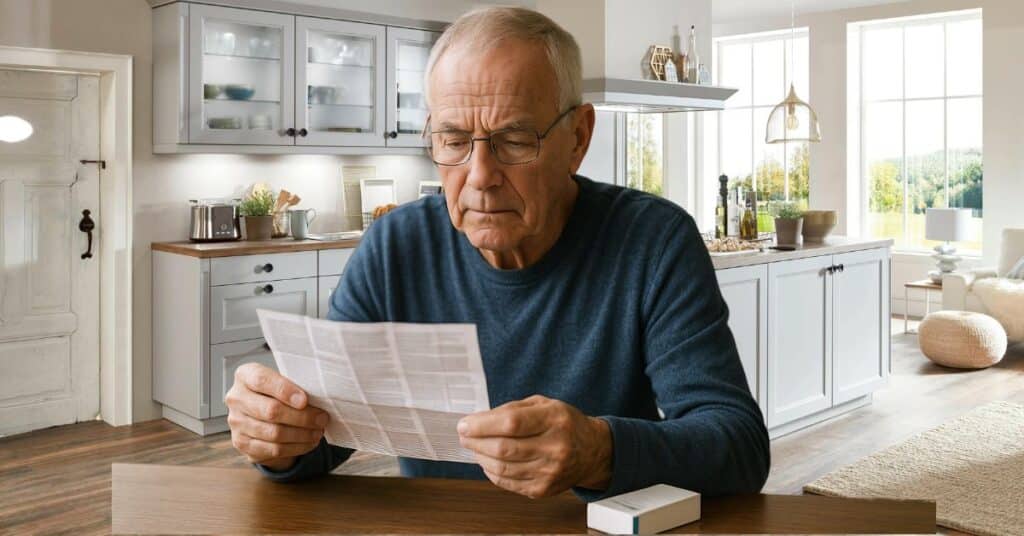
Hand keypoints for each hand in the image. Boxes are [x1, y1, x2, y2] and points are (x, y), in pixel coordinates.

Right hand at [225, 363, 327, 471]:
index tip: (305, 400)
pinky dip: (296, 447)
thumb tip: (320, 396)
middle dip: (302, 417)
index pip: (262, 380)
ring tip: (319, 431)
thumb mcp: (283, 379)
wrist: (261, 412)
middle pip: (271, 410)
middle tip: (322, 418)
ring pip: (274, 433)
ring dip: (302, 434)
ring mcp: (236, 423)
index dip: (284, 390)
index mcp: (245, 375)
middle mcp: (236, 398)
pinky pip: (273, 449)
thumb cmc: (277, 391)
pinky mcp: (242, 443)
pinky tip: (309, 442)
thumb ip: (295, 384)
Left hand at [457, 395, 611, 497]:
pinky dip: (492, 472)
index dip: (482, 425)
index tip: (464, 424)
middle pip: (503, 448)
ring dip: (481, 457)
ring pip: (502, 468)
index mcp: (555, 420)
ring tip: (475, 447)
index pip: (511, 423)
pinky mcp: (543, 489)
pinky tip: (489, 461)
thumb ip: (511, 410)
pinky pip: (508, 482)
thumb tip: (478, 421)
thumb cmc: (564, 424)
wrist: (591, 451)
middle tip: (465, 435)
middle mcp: (555, 447)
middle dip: (476, 442)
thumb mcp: (544, 404)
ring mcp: (550, 472)